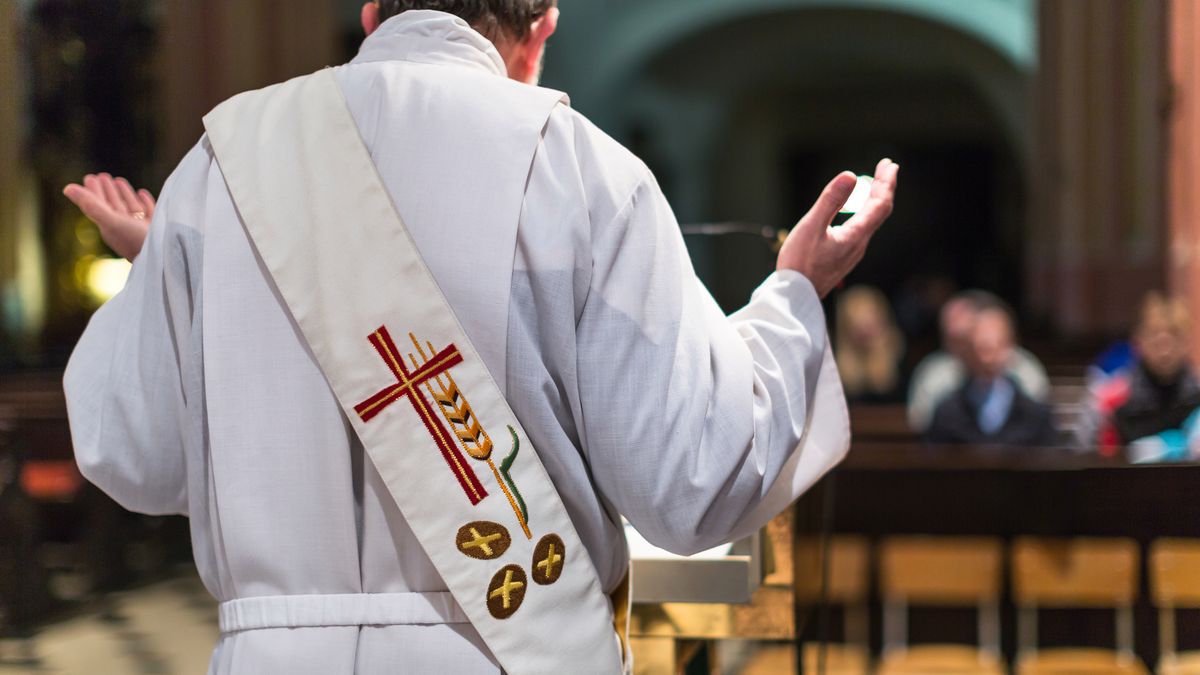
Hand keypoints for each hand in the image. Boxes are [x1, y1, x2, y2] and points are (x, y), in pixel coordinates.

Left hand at [63, 173, 155, 260]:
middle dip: (107, 191)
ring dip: (124, 194)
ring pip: (130, 207)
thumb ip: (91, 205)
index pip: (100, 205)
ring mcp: (141, 228)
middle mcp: (124, 227)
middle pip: (113, 205)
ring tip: (119, 180)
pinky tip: (142, 193)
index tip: (90, 177)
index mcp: (111, 226)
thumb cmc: (136, 240)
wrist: (164, 257)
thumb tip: (66, 188)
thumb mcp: (111, 221)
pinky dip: (144, 201)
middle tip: (102, 176)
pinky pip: (148, 211)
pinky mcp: (157, 228)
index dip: (94, 192)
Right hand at [776, 158, 898, 296]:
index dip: (887, 183)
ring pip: (871, 221)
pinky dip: (864, 212)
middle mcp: (859, 244)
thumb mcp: (812, 226)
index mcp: (855, 235)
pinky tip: (855, 211)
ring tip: (874, 183)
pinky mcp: (843, 257)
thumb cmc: (800, 262)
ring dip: (874, 199)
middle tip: (886, 166)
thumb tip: (850, 176)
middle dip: (883, 187)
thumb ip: (831, 200)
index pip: (880, 204)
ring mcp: (852, 252)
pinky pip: (861, 230)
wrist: (795, 296)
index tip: (889, 164)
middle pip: (879, 211)